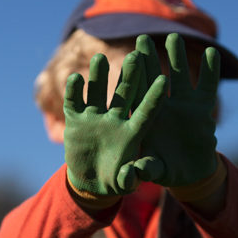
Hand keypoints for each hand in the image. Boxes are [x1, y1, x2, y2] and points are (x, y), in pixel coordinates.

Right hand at [64, 51, 167, 197]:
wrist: (92, 181)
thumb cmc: (115, 181)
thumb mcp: (124, 183)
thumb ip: (129, 178)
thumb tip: (132, 175)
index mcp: (133, 132)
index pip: (146, 111)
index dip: (154, 97)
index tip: (164, 80)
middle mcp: (115, 120)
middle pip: (125, 94)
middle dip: (130, 75)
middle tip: (136, 54)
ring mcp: (95, 118)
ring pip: (98, 92)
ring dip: (99, 76)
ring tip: (100, 57)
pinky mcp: (76, 121)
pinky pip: (74, 103)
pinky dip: (74, 92)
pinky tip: (75, 78)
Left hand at [130, 33, 220, 186]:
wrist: (188, 173)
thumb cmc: (164, 170)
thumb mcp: (154, 170)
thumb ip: (146, 170)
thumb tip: (136, 173)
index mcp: (145, 120)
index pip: (136, 96)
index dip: (133, 79)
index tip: (127, 60)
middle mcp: (161, 108)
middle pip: (153, 80)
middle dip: (148, 60)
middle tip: (141, 38)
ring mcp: (182, 106)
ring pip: (178, 77)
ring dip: (176, 57)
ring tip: (174, 36)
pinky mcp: (202, 110)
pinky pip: (207, 87)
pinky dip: (210, 71)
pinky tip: (212, 52)